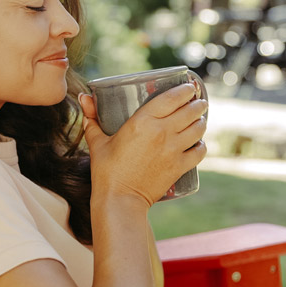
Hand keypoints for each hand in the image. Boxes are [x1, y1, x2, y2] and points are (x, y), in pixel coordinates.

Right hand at [79, 83, 207, 206]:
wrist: (120, 199)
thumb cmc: (106, 171)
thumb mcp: (97, 142)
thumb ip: (92, 119)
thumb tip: (84, 98)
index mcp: (142, 121)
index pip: (172, 98)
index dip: (184, 90)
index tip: (188, 87)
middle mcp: (161, 132)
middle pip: (190, 111)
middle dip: (197, 103)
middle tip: (198, 101)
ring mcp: (173, 150)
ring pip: (198, 129)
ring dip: (201, 121)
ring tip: (200, 119)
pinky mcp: (179, 167)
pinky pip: (199, 151)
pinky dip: (201, 145)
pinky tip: (198, 143)